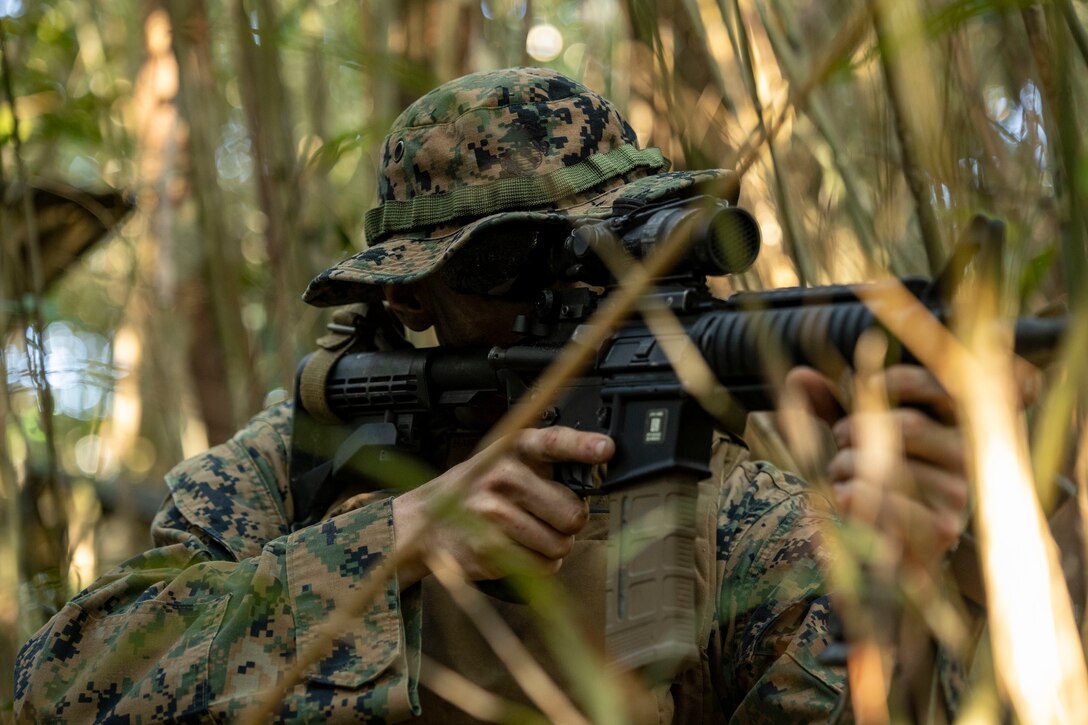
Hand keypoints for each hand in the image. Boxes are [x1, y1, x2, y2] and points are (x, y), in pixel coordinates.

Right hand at [391, 426, 613, 587]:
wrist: (424, 523)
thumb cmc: (474, 490)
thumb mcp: (503, 461)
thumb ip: (544, 465)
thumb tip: (595, 477)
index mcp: (512, 448)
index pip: (554, 441)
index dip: (582, 445)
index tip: (605, 449)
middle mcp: (503, 477)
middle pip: (572, 511)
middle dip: (570, 521)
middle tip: (551, 517)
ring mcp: (494, 514)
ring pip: (560, 543)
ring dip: (554, 545)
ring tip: (529, 533)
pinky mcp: (490, 549)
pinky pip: (543, 566)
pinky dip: (540, 565)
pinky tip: (520, 550)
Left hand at [786, 364, 970, 566]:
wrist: (889, 548)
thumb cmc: (873, 478)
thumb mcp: (854, 436)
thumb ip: (831, 406)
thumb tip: (799, 376)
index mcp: (953, 424)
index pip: (939, 388)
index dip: (897, 381)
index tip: (861, 386)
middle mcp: (966, 456)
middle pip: (911, 426)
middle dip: (860, 428)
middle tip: (838, 438)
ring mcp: (959, 493)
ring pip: (895, 464)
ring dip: (848, 466)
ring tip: (837, 473)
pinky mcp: (944, 528)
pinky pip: (892, 503)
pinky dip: (855, 495)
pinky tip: (843, 495)